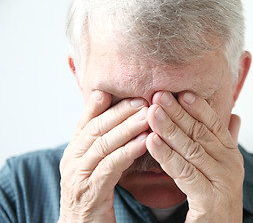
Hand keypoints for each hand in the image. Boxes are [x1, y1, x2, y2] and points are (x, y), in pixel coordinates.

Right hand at [58, 90, 148, 221]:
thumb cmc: (92, 195)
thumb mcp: (95, 164)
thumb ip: (104, 143)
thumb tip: (120, 120)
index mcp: (73, 151)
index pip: (88, 120)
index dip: (107, 105)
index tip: (128, 92)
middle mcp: (71, 160)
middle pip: (96, 128)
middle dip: (120, 112)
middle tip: (143, 100)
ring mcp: (77, 176)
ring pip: (103, 144)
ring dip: (127, 128)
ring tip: (148, 116)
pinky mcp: (89, 193)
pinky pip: (110, 166)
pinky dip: (128, 151)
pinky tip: (146, 141)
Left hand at [146, 91, 243, 222]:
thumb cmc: (216, 197)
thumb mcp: (222, 167)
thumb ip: (225, 141)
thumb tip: (235, 116)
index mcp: (231, 154)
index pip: (214, 124)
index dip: (198, 107)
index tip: (181, 92)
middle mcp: (230, 165)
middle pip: (200, 133)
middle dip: (178, 113)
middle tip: (159, 95)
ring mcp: (223, 181)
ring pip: (191, 149)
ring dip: (170, 129)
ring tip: (152, 113)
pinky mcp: (210, 199)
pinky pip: (184, 173)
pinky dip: (167, 156)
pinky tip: (152, 141)